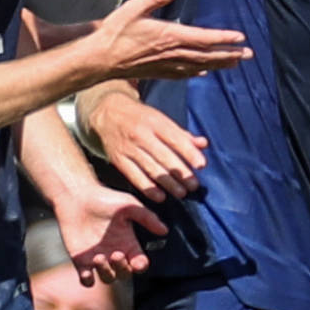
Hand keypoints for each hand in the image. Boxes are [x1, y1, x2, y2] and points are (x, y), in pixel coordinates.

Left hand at [55, 182, 166, 285]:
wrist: (77, 197)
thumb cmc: (105, 199)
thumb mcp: (129, 206)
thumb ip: (147, 218)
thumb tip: (164, 230)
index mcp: (129, 244)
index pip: (140, 264)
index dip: (141, 266)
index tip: (138, 262)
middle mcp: (116, 254)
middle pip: (125, 274)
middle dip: (122, 268)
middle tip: (116, 254)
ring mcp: (98, 259)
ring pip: (108, 279)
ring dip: (106, 273)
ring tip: (99, 257)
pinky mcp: (81, 260)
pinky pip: (87, 280)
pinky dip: (87, 280)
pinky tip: (86, 272)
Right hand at [82, 89, 207, 199]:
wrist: (106, 113)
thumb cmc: (140, 117)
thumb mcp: (160, 118)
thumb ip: (181, 134)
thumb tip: (203, 144)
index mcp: (155, 122)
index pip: (175, 139)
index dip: (189, 153)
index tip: (201, 165)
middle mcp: (141, 135)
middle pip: (164, 156)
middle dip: (181, 172)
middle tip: (193, 185)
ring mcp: (128, 148)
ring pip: (151, 168)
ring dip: (168, 183)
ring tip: (181, 193)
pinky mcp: (118, 159)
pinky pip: (134, 176)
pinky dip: (147, 188)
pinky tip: (159, 196)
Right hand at [84, 0, 247, 83]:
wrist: (99, 59)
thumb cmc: (114, 32)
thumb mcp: (134, 7)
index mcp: (169, 35)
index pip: (204, 38)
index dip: (224, 38)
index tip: (241, 37)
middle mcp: (171, 52)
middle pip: (207, 55)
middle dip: (229, 54)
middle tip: (248, 54)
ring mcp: (165, 64)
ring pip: (199, 66)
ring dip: (218, 64)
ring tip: (234, 63)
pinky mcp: (157, 72)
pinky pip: (183, 73)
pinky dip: (196, 72)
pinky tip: (203, 72)